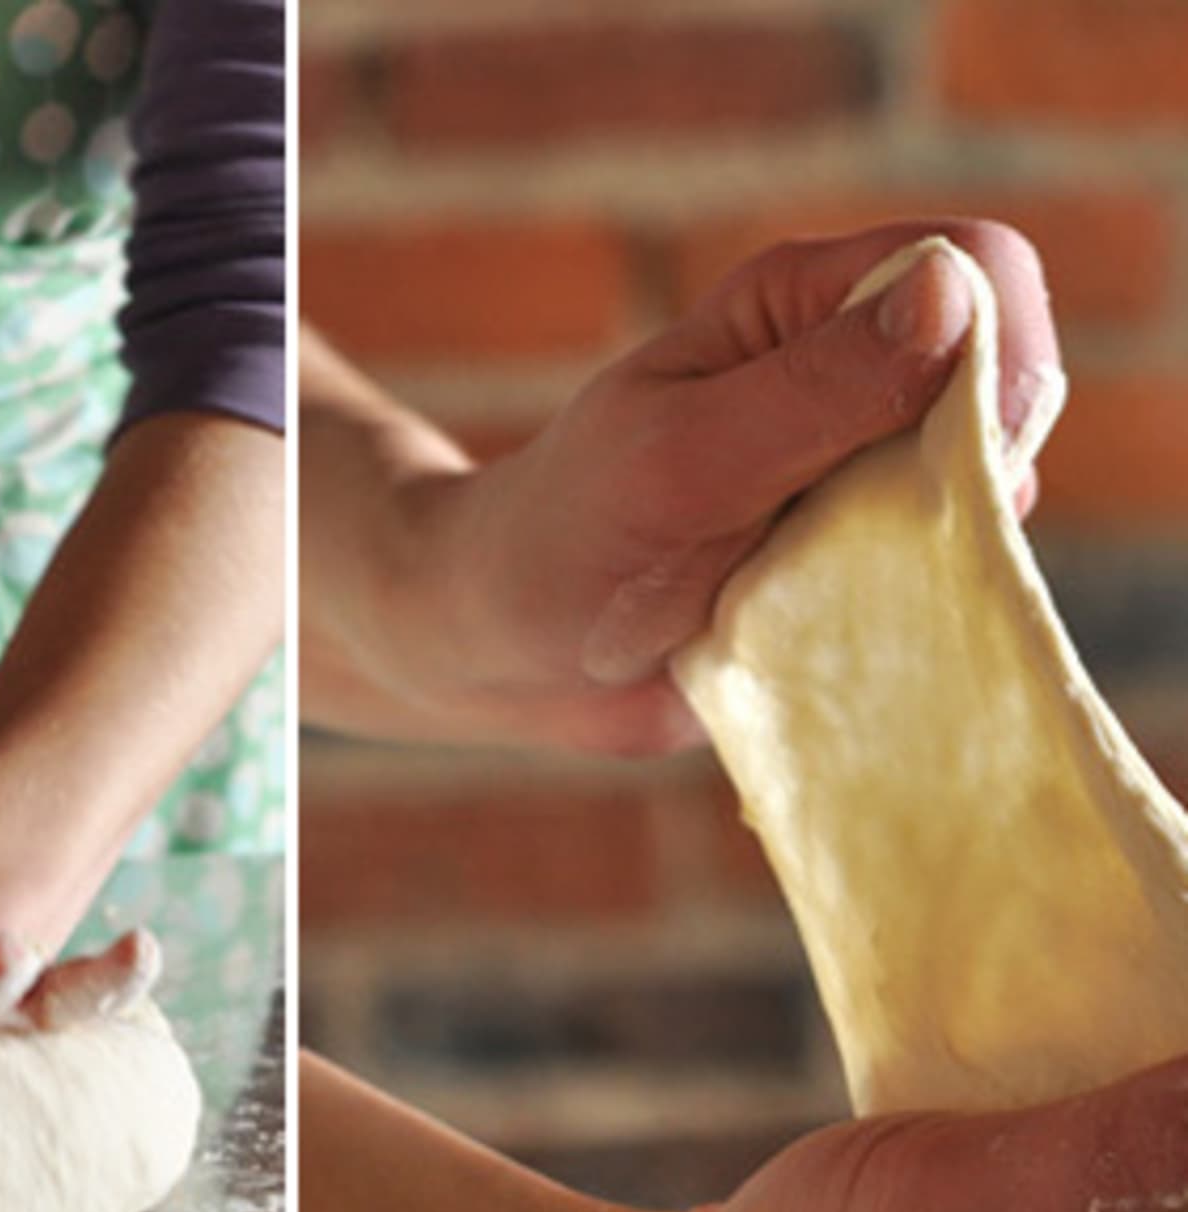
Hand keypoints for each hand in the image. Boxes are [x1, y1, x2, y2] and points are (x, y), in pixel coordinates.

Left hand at [369, 219, 1059, 755]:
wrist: (509, 645)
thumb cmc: (567, 537)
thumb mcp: (680, 461)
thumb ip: (811, 391)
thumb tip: (954, 300)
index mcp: (798, 309)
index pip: (973, 266)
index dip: (999, 345)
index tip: (961, 449)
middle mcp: (841, 376)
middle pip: (1003, 377)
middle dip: (981, 457)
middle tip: (882, 534)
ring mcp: (852, 469)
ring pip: (983, 480)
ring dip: (946, 539)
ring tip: (839, 584)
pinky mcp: (848, 554)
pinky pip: (939, 564)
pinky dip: (921, 597)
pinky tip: (847, 624)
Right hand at [579, 1055, 1187, 1211]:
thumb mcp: (951, 1197)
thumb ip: (1109, 1147)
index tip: (1141, 1017)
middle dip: (1147, 1098)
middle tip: (1070, 1038)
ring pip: (1148, 1190)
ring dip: (1106, 1108)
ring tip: (1016, 1077)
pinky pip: (1093, 1197)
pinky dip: (1063, 1131)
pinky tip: (1007, 1101)